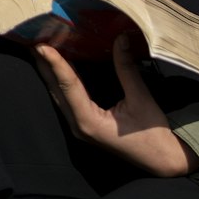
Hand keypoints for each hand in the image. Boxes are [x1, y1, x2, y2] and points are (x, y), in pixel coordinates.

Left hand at [36, 35, 198, 177]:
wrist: (163, 160)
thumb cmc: (153, 134)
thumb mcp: (141, 98)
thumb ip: (127, 68)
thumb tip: (120, 38)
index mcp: (88, 122)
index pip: (68, 85)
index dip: (55, 62)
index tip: (42, 44)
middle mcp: (78, 126)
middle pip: (56, 90)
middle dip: (44, 64)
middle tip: (35, 37)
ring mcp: (80, 127)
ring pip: (59, 95)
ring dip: (50, 71)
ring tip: (42, 46)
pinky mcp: (86, 124)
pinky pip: (68, 99)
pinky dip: (62, 80)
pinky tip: (61, 65)